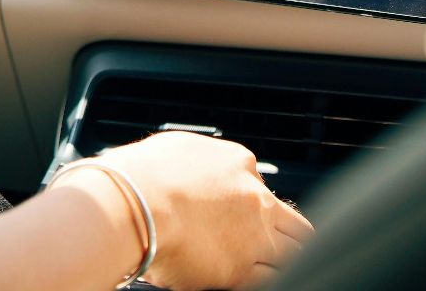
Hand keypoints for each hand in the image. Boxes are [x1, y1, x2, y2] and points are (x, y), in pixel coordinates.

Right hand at [94, 131, 312, 289]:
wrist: (132, 205)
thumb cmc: (140, 175)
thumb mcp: (174, 147)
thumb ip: (197, 160)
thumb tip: (192, 167)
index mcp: (237, 162)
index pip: (261, 186)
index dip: (251, 202)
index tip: (239, 212)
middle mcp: (254, 198)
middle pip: (292, 222)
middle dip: (286, 232)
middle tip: (275, 243)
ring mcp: (253, 237)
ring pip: (293, 252)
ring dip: (284, 258)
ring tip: (272, 265)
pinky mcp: (241, 271)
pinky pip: (273, 279)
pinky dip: (269, 279)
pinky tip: (256, 278)